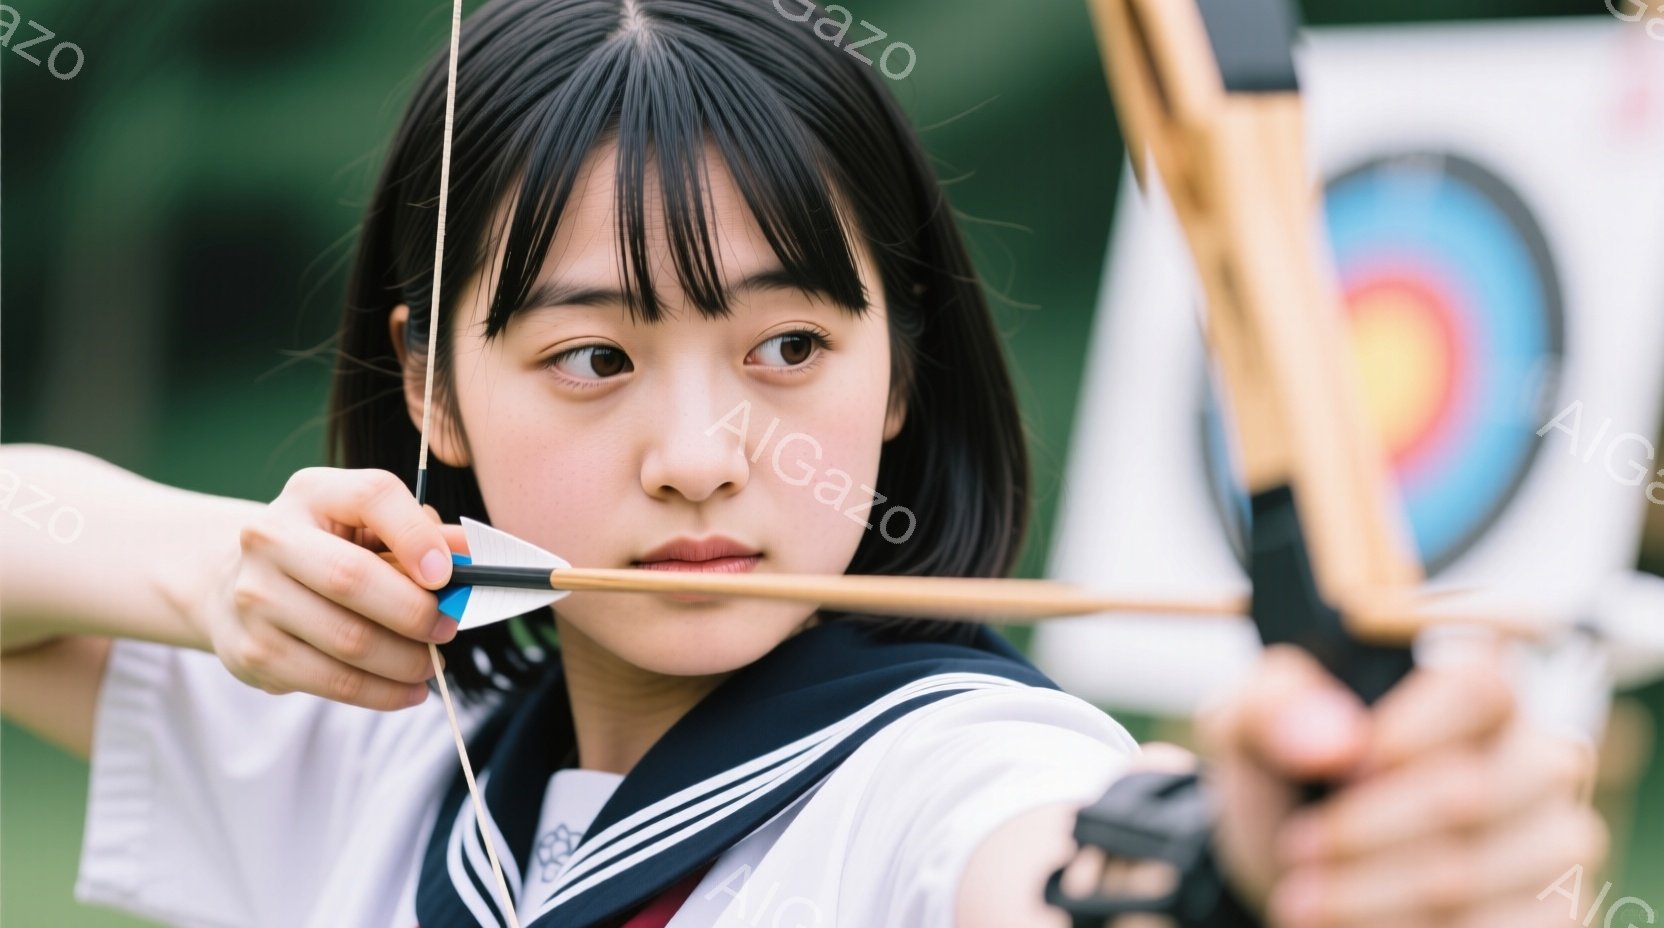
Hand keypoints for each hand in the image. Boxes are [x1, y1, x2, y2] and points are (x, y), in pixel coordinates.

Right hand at [205, 467, 465, 710]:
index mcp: (312, 493)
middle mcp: (271, 538)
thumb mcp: (367, 525)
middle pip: (351, 578)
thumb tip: (475, 555)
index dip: (416, 535)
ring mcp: (254, 596)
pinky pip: (331, 681)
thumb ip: (421, 534)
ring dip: (404, 660)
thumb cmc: (326, 550)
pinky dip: (382, 692)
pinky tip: (409, 690)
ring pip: (346, 639)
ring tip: (431, 663)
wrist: (237, 584)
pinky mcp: (252, 651)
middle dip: (414, 611)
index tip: (449, 573)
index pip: (371, 496)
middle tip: (448, 627)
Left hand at [1201, 644, 1606, 927]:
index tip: (1345, 766)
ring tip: (1301, 900)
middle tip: (1297, 850)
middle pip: (1468, 791)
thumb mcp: (1252, 727)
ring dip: (1370, 895)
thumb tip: (1333, 739)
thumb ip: (1274, 704)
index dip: (1410, 729)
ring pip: (1469, 874)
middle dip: (1363, 831)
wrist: (1294, 871)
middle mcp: (1536, 759)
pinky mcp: (1557, 914)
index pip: (1478, 686)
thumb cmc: (1289, 783)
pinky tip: (1357, 927)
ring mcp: (1555, 841)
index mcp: (1475, 694)